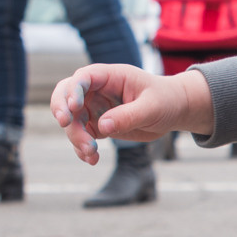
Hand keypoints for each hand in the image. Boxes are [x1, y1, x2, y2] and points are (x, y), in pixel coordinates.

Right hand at [48, 63, 211, 161]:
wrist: (173, 111)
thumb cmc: (166, 100)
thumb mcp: (152, 107)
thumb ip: (128, 115)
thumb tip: (102, 127)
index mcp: (111, 76)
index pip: (84, 77)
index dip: (73, 90)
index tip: (74, 108)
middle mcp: (98, 90)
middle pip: (67, 96)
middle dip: (62, 110)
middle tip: (66, 125)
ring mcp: (95, 108)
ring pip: (72, 121)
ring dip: (76, 137)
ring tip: (91, 153)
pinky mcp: (98, 125)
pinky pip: (82, 136)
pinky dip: (82, 149)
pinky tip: (92, 160)